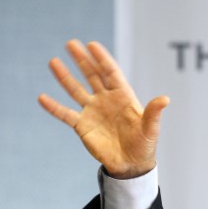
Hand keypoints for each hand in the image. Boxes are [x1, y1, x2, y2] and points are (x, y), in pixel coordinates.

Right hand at [38, 40, 168, 178]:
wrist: (131, 165)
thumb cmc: (144, 144)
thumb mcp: (150, 128)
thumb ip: (153, 113)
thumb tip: (165, 99)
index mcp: (123, 96)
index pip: (110, 72)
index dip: (101, 58)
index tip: (91, 44)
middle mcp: (106, 99)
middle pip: (92, 75)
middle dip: (82, 60)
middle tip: (70, 43)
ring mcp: (93, 111)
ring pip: (76, 90)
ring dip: (65, 77)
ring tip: (53, 61)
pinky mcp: (82, 126)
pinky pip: (65, 114)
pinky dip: (53, 107)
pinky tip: (41, 97)